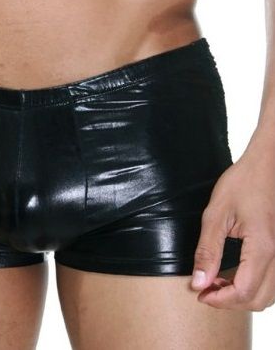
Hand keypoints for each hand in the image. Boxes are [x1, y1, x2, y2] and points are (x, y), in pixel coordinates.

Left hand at [190, 144, 274, 310]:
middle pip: (258, 300)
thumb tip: (198, 283)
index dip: (219, 300)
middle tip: (205, 287)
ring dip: (242, 295)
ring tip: (217, 280)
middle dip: (229, 301)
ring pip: (268, 295)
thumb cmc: (242, 182)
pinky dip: (254, 285)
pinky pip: (273, 281)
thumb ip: (208, 251)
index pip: (243, 292)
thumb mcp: (216, 214)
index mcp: (263, 247)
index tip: (199, 293)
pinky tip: (234, 272)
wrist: (267, 165)